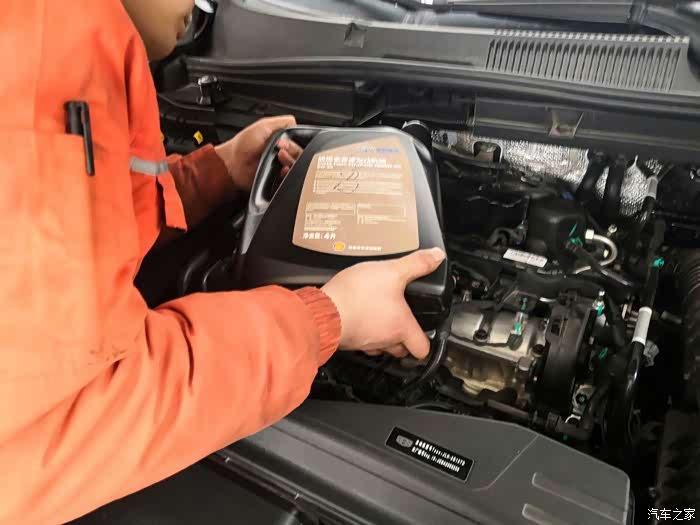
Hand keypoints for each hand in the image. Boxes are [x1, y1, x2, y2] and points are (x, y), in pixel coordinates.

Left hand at [214, 115, 302, 191]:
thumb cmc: (243, 145)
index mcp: (281, 140)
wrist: (233, 164)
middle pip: (300, 153)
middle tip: (280, 150)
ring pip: (297, 166)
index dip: (295, 141)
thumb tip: (296, 123)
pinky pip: (290, 178)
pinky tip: (282, 170)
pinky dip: (288, 174)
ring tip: (279, 158)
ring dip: (290, 162)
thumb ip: (282, 122)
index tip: (284, 142)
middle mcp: (282, 152)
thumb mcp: (264, 125)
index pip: (299, 141)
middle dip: (292, 151)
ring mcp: (280, 166)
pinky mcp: (277, 178)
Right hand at [321, 248, 445, 359]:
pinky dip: (361, 330)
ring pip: (378, 346)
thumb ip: (416, 264)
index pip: (422, 349)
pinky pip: (358, 340)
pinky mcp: (345, 339)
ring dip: (381, 336)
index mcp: (401, 326)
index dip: (426, 342)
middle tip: (403, 323)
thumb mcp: (392, 272)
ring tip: (379, 316)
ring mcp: (363, 342)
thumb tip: (436, 257)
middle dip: (403, 339)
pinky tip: (357, 313)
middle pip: (400, 350)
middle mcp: (384, 340)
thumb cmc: (357, 296)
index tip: (427, 334)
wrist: (323, 309)